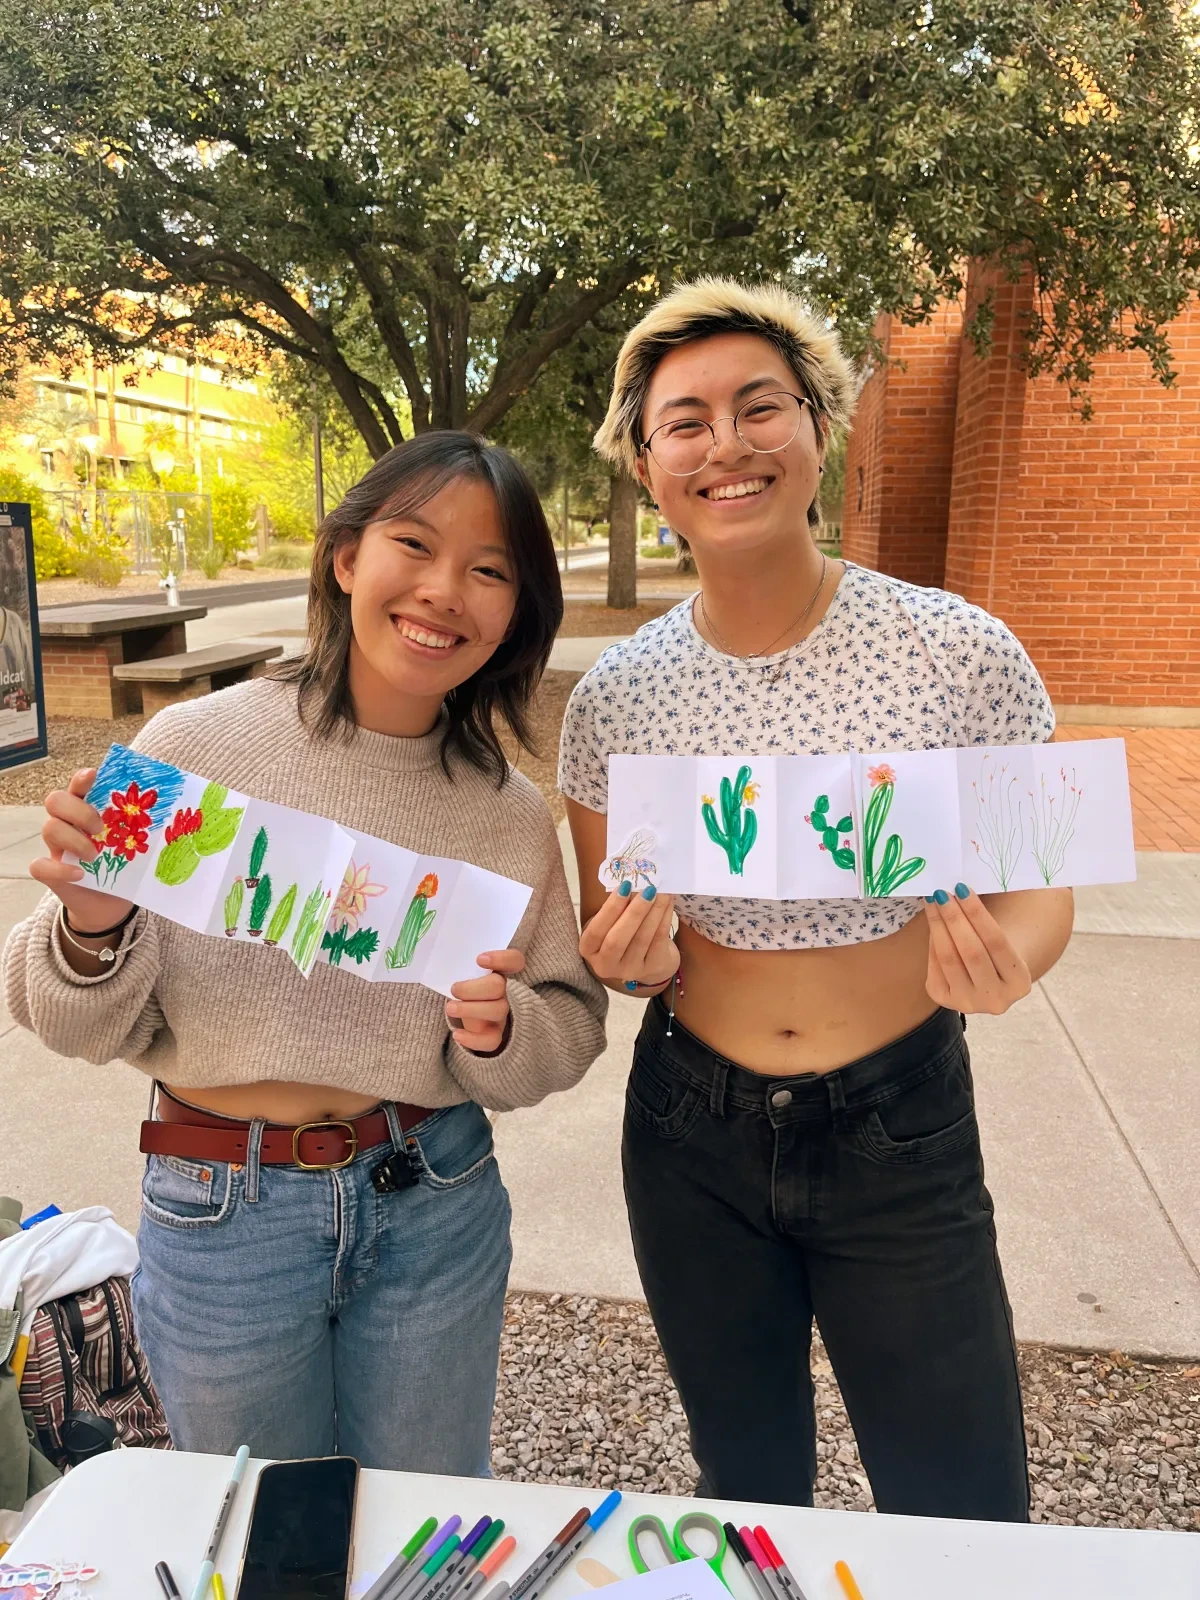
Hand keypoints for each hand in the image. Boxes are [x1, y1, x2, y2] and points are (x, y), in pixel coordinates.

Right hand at [31, 768, 134, 931]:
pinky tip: (79, 875)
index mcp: (88, 810)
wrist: (110, 905)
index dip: (82, 778)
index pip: (79, 786)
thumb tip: (175, 806)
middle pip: (56, 800)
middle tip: (100, 829)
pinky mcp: (50, 872)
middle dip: (78, 811)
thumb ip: (143, 825)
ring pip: (49, 828)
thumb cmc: (124, 867)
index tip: (94, 775)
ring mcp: (57, 847)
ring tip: (94, 856)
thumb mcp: (136, 844)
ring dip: (74, 840)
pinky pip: (39, 865)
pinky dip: (59, 870)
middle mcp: (68, 823)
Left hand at [446, 947, 525, 1053]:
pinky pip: (491, 1040)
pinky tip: (457, 1035)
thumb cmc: (462, 989)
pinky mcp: (494, 1034)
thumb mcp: (462, 974)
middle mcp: (502, 991)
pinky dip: (473, 1039)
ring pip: (497, 1010)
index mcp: (496, 972)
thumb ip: (458, 964)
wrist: (465, 1016)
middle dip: (473, 988)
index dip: (502, 958)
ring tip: (450, 1008)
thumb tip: (440, 955)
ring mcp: (499, 1014)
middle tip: (454, 989)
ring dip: (470, 1009)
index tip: (479, 960)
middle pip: (498, 986)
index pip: (514, 960)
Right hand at [579, 882, 678, 992]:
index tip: (625, 886)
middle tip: (648, 890)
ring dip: (654, 912)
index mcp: (589, 950)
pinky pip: (659, 941)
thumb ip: (616, 908)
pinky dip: (664, 919)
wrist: (648, 959)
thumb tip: (633, 885)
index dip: (610, 909)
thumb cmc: (623, 934)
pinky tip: (668, 903)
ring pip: (641, 939)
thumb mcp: (611, 923)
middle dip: (634, 912)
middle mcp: (605, 964)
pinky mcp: (653, 968)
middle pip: (617, 940)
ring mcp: (630, 970)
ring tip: (662, 893)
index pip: (595, 931)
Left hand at [924, 886, 1031, 1015]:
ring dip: (938, 926)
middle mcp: (996, 1000)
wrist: (988, 976)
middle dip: (954, 918)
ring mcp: (969, 1003)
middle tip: (942, 892)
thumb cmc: (998, 947)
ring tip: (932, 901)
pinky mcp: (945, 1000)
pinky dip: (933, 941)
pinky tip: (934, 921)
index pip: (997, 942)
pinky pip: (935, 966)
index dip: (977, 914)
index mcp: (1020, 983)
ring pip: (949, 959)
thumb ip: (992, 916)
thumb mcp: (1007, 934)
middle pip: (971, 952)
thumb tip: (965, 888)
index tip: (962, 889)